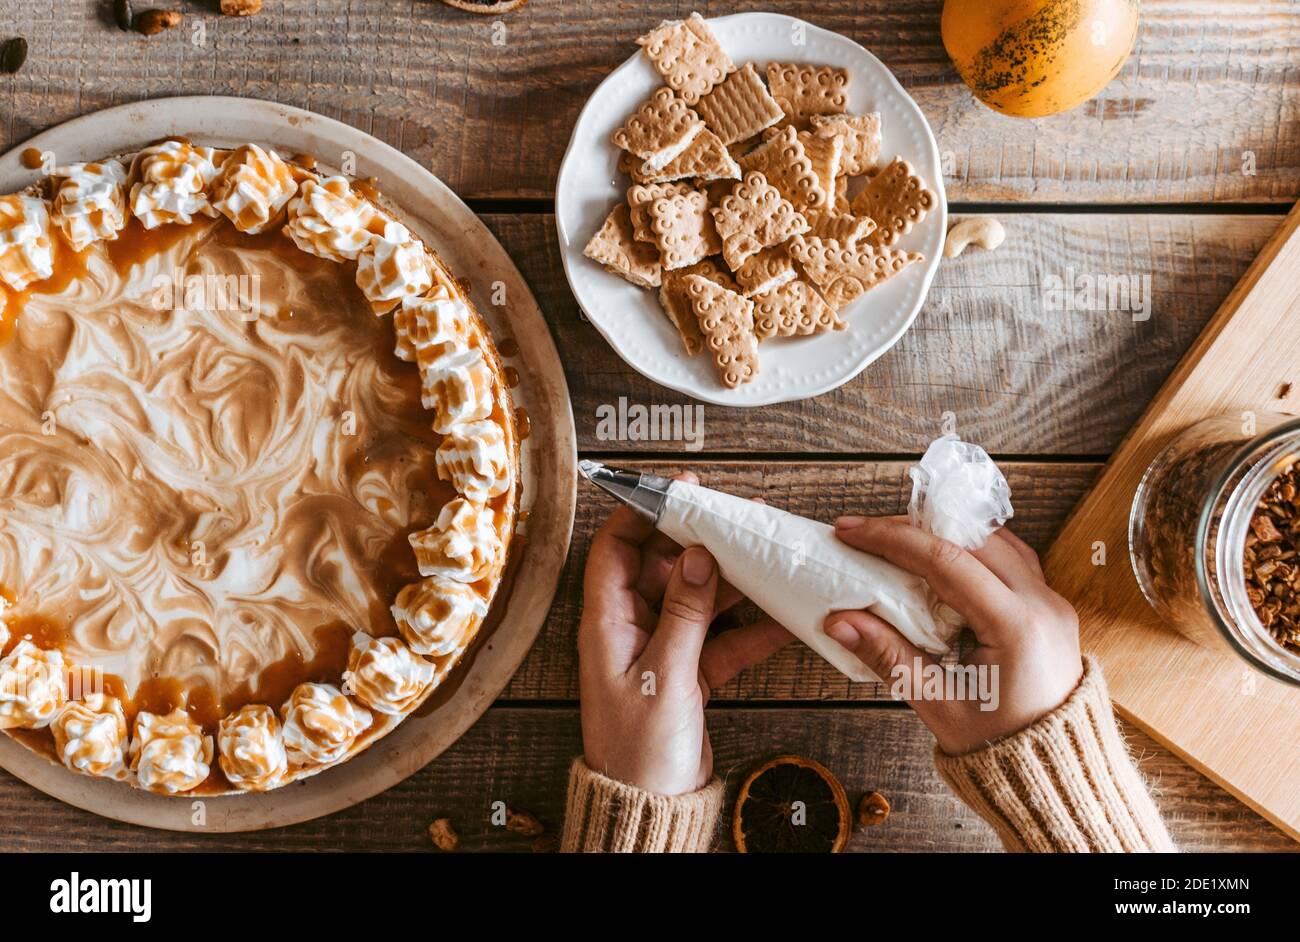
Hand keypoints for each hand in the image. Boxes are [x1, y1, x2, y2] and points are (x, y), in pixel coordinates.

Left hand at [578, 473, 792, 795]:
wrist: (652, 808)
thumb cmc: (638, 751)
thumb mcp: (664, 676)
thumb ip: (684, 614)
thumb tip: (698, 556)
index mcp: (607, 622)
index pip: (616, 549)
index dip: (644, 514)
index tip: (681, 490)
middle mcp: (631, 628)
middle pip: (663, 566)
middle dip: (700, 541)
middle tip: (737, 516)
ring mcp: (661, 649)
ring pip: (698, 598)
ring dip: (732, 580)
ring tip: (767, 553)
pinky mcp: (689, 672)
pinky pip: (721, 637)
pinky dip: (749, 628)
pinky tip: (782, 615)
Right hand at [826, 516, 1081, 755]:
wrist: (1056, 770)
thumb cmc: (998, 744)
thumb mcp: (937, 704)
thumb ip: (888, 657)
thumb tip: (838, 621)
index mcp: (1016, 627)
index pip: (946, 560)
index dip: (892, 539)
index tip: (850, 533)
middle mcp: (1042, 604)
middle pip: (970, 538)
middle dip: (912, 529)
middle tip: (865, 534)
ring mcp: (1052, 601)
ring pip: (994, 540)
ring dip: (944, 533)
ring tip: (897, 541)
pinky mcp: (1050, 605)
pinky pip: (1010, 558)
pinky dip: (972, 548)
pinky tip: (941, 556)